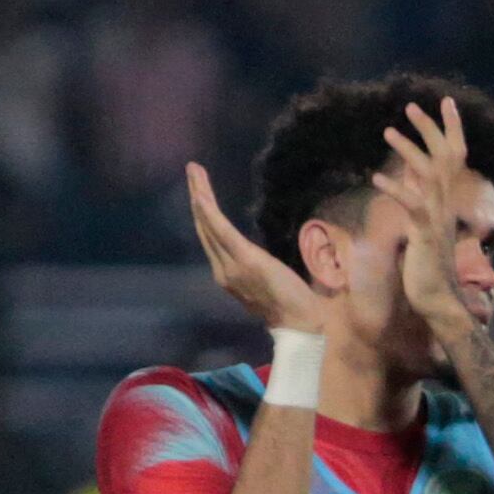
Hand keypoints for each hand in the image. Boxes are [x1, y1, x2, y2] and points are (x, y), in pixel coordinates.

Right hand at [185, 162, 324, 330]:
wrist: (301, 322)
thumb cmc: (291, 303)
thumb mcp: (266, 280)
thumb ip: (254, 265)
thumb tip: (254, 253)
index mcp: (229, 274)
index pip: (211, 238)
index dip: (203, 213)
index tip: (199, 190)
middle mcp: (223, 270)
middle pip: (205, 227)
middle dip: (197, 196)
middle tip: (192, 170)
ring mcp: (232, 266)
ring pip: (210, 225)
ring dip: (200, 195)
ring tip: (195, 171)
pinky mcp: (245, 260)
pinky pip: (222, 233)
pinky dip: (210, 213)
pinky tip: (201, 196)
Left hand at [371, 97, 485, 343]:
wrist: (438, 300)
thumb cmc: (428, 270)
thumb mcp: (424, 229)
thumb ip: (420, 204)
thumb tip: (410, 183)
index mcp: (446, 202)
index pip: (454, 157)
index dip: (451, 129)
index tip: (444, 104)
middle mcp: (446, 205)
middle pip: (444, 157)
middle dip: (430, 128)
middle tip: (411, 105)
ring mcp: (437, 218)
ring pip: (427, 174)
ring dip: (408, 150)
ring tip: (387, 131)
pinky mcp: (424, 232)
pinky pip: (411, 204)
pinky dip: (396, 188)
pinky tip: (377, 177)